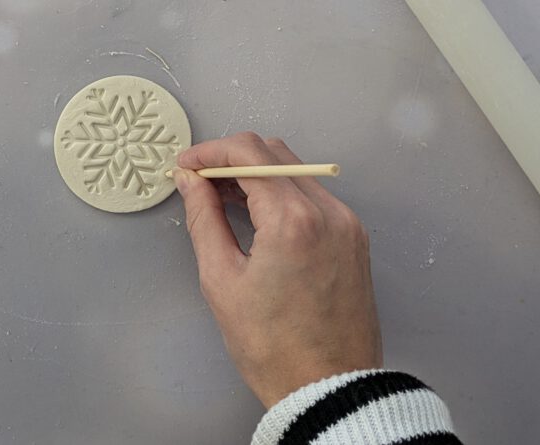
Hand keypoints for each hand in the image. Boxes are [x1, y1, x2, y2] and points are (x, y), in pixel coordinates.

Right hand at [173, 132, 381, 408]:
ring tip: (223, 198)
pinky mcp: (353, 237)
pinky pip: (313, 195)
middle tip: (199, 181)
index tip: (185, 165)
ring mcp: (347, 223)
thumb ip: (204, 219)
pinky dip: (281, 192)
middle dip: (232, 158)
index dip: (209, 152)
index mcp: (293, 221)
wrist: (329, 387)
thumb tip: (190, 181)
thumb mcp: (222, 280)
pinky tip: (257, 214)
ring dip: (257, 173)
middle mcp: (328, 212)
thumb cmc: (273, 346)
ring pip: (295, 170)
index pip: (248, 153)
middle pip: (274, 152)